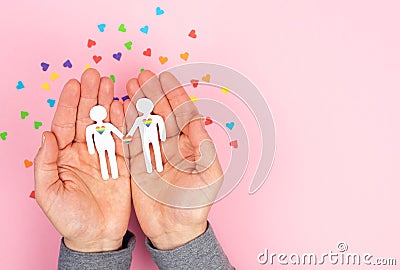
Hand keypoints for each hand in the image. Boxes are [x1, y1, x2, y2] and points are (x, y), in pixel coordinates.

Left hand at [34, 69, 130, 251]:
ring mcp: (103, 155)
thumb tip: (46, 135)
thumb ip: (45, 163)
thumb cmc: (69, 218)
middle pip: (85, 118)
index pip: (64, 124)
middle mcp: (82, 151)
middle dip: (89, 96)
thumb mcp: (48, 193)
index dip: (68, 104)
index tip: (73, 84)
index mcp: (62, 156)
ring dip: (105, 103)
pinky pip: (121, 139)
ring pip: (103, 123)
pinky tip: (120, 105)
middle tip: (94, 75)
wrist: (97, 235)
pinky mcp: (121, 162)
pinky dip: (121, 122)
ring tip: (108, 83)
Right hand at [125, 71, 223, 249]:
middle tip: (143, 75)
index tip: (166, 78)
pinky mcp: (138, 162)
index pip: (183, 114)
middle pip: (162, 113)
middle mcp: (172, 145)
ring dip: (139, 103)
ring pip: (146, 122)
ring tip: (130, 84)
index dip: (174, 95)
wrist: (175, 229)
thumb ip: (203, 147)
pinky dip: (126, 123)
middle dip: (153, 93)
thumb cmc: (195, 205)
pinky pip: (132, 139)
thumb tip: (198, 120)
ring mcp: (154, 152)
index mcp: (191, 145)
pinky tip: (121, 107)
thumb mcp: (208, 177)